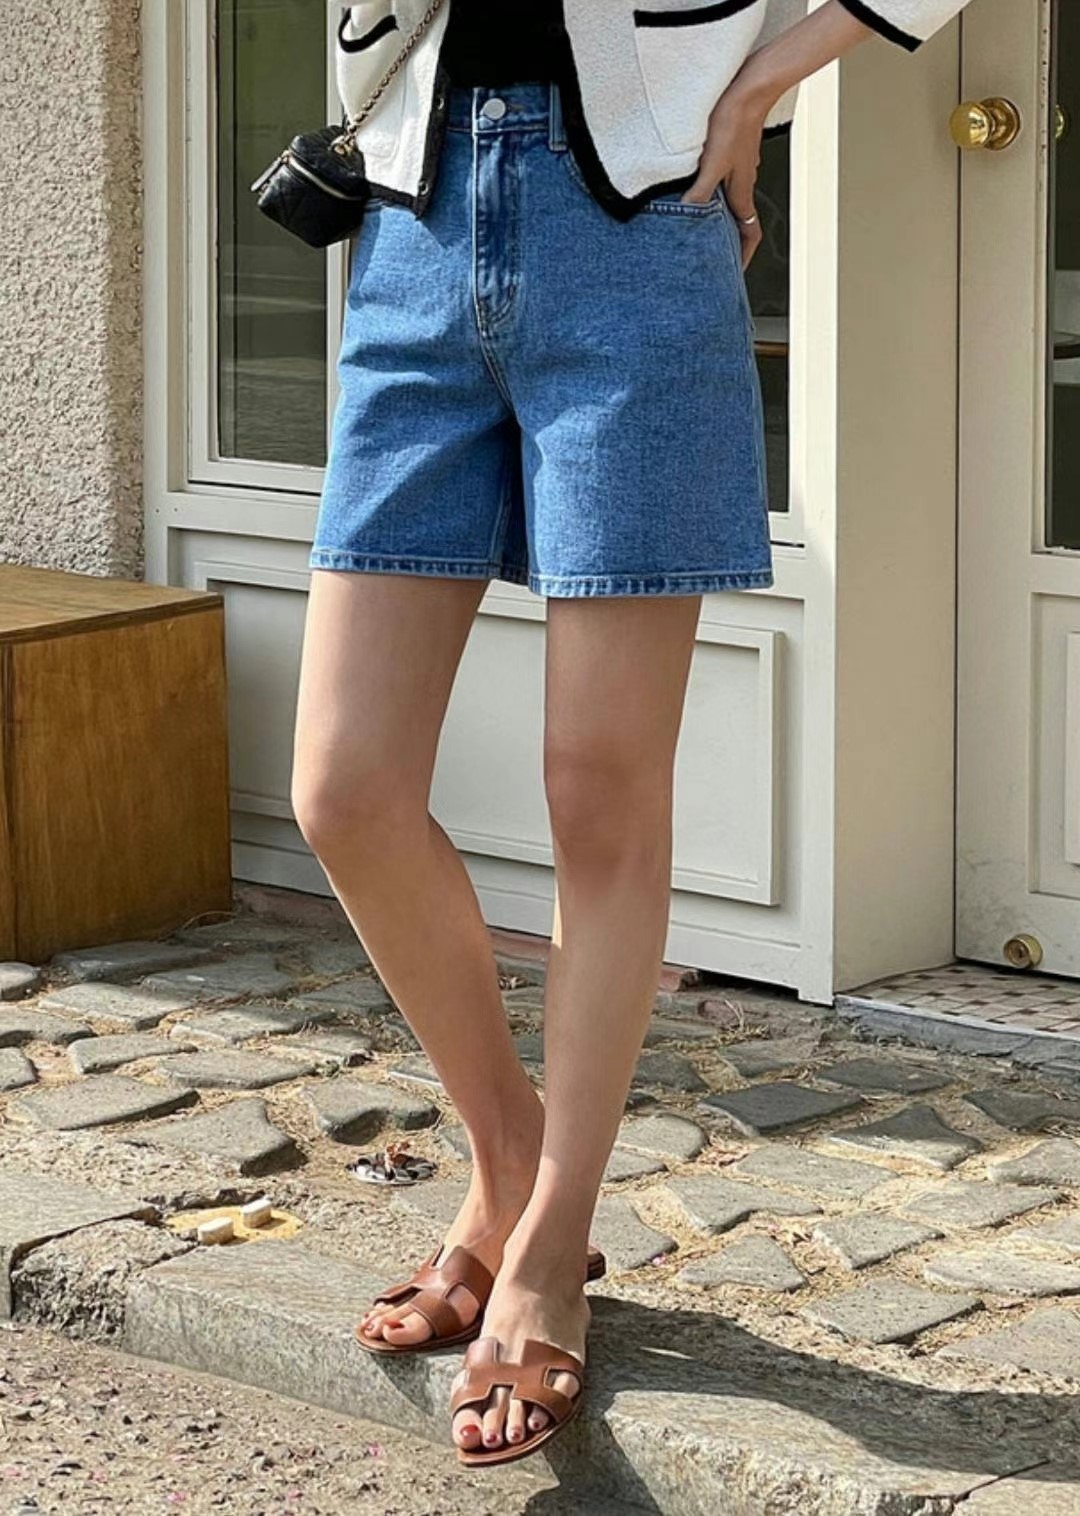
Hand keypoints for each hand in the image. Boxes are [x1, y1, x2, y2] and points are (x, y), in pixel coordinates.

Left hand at [680, 86, 768, 269]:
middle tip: (715, 255)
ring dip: (721, 218)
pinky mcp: (733, 151)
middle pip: (739, 221)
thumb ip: (700, 192)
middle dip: (729, 241)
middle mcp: (743, 182)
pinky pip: (725, 181)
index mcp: (741, 190)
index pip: (749, 234)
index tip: (734, 273)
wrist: (750, 87)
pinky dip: (714, 194)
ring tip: (702, 227)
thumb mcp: (712, 163)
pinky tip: (699, 188)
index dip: (743, 256)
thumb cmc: (734, 121)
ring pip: (731, 201)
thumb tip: (687, 215)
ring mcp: (739, 167)